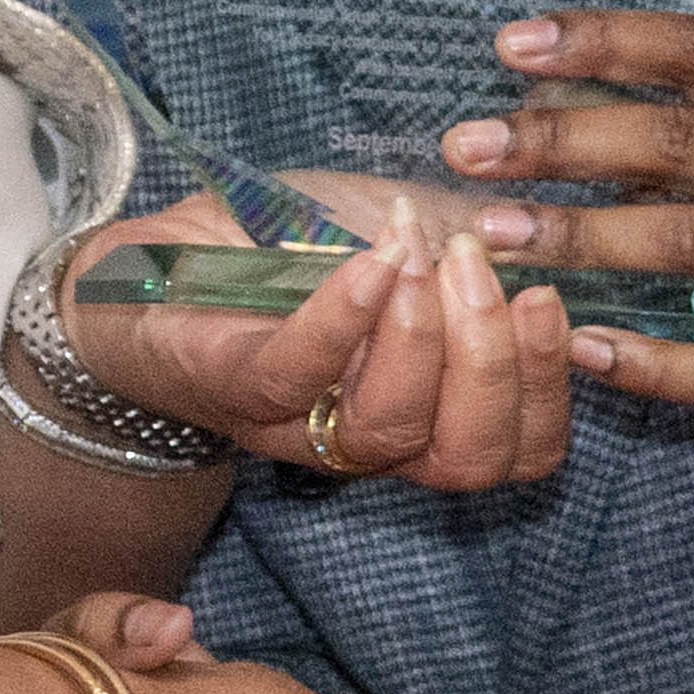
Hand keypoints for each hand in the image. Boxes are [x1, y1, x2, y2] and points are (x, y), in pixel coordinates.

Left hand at [52, 191, 570, 491]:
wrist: (146, 265)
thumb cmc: (278, 250)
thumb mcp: (391, 235)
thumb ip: (464, 245)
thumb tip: (539, 236)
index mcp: (418, 407)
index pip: (514, 449)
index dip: (546, 391)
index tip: (547, 301)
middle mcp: (364, 434)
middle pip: (468, 458)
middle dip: (496, 366)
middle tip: (480, 270)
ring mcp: (297, 420)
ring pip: (389, 432)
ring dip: (424, 338)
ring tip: (416, 255)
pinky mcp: (230, 386)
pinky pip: (295, 376)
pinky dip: (344, 318)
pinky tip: (372, 261)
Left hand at [439, 10, 693, 458]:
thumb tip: (560, 82)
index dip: (607, 41)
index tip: (512, 45)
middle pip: (678, 146)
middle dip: (561, 141)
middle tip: (469, 146)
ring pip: (683, 244)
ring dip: (577, 236)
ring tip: (492, 231)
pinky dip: (641, 360)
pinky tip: (575, 344)